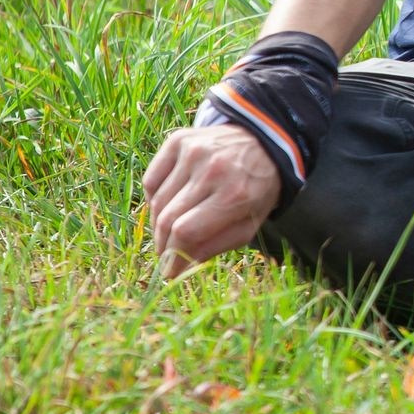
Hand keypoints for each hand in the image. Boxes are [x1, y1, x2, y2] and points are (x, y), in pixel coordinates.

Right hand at [143, 124, 282, 277]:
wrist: (261, 143)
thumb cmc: (256, 189)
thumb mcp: (250, 223)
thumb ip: (216, 246)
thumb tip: (176, 268)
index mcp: (235, 195)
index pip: (186, 232)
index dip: (172, 256)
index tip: (168, 272)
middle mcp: (212, 170)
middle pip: (167, 219)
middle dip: (163, 245)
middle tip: (166, 255)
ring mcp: (193, 152)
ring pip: (157, 201)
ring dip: (158, 223)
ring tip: (171, 229)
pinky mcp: (178, 141)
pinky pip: (151, 180)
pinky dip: (155, 198)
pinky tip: (171, 202)